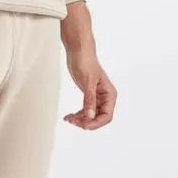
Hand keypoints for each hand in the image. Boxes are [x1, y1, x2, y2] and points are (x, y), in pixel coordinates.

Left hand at [60, 1, 116, 129]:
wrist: (79, 51)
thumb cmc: (86, 63)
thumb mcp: (87, 82)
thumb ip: (89, 100)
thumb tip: (90, 116)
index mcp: (109, 94)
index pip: (107, 115)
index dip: (96, 123)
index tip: (84, 126)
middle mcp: (105, 97)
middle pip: (99, 118)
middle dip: (86, 122)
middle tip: (73, 121)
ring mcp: (97, 98)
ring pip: (91, 115)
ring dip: (80, 119)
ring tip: (68, 119)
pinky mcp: (89, 96)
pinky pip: (85, 110)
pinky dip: (77, 115)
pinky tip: (68, 116)